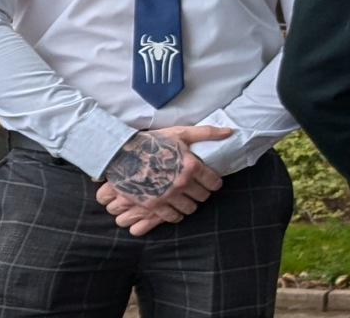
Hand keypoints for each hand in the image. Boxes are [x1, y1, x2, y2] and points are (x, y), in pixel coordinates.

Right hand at [98, 126, 231, 235]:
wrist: (120, 153)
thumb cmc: (152, 142)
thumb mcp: (180, 133)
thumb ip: (206, 133)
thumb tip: (229, 132)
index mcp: (191, 166)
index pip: (214, 183)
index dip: (213, 182)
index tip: (210, 181)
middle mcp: (182, 183)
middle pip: (203, 197)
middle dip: (201, 192)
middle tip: (196, 188)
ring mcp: (168, 196)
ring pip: (190, 209)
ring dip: (189, 204)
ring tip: (185, 198)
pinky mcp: (154, 205)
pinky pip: (173, 217)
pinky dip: (176, 214)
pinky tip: (174, 207)